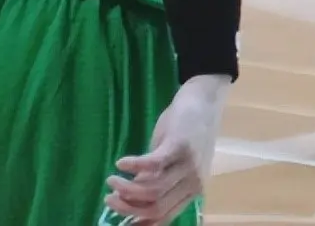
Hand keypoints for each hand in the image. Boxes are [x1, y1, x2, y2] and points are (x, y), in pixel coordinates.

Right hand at [104, 75, 229, 225]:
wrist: (205, 101)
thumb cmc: (187, 131)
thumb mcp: (174, 161)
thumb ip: (156, 179)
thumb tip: (131, 198)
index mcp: (192, 191)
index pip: (165, 217)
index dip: (141, 223)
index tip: (120, 223)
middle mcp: (192, 183)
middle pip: (157, 207)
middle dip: (128, 208)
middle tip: (108, 200)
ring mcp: (187, 165)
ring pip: (153, 189)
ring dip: (127, 188)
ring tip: (111, 180)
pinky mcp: (179, 145)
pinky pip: (154, 163)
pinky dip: (134, 166)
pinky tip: (120, 163)